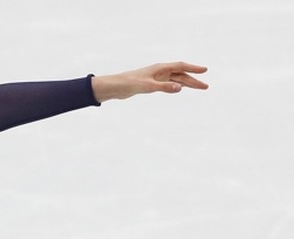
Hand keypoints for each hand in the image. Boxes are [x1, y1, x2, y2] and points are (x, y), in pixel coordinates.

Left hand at [92, 62, 207, 101]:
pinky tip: (180, 88)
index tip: (205, 70)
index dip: (193, 68)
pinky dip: (176, 86)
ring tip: (199, 87)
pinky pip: (168, 84)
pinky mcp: (150, 84)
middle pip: (181, 74)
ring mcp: (155, 77)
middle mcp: (159, 71)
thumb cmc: (129, 84)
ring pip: (175, 79)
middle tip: (205, 86)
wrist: (114, 87)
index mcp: (160, 68)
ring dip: (187, 83)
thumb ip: (164, 87)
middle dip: (193, 80)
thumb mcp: (148, 86)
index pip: (181, 67)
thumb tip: (180, 88)